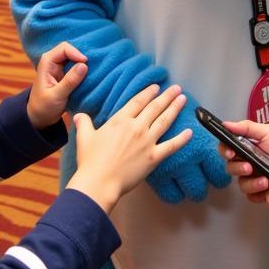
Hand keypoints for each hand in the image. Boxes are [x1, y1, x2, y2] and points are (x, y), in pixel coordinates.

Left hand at [27, 42, 87, 129]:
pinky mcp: (67, 74)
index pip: (64, 48)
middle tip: (94, 65)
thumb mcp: (56, 95)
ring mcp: (61, 67)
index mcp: (47, 62)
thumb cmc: (43, 107)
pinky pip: (78, 66)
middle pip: (72, 50)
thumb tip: (84, 65)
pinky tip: (92, 75)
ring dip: (84, 63)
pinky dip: (85, 69)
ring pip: (76, 58)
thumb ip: (70, 81)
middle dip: (82, 56)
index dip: (76, 53)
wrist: (40, 118)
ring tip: (95, 69)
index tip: (86, 63)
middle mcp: (54, 61)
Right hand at [67, 85, 191, 212]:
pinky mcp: (154, 157)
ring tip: (183, 99)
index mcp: (120, 120)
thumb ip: (84, 123)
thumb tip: (78, 115)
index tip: (156, 86)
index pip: (138, 101)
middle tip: (176, 88)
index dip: (148, 92)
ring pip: (165, 120)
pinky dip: (182, 138)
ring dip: (175, 108)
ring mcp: (147, 141)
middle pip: (155, 107)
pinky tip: (190, 131)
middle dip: (167, 96)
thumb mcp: (84, 138)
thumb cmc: (90, 161)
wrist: (99, 182)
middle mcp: (136, 127)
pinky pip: (172, 146)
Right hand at [219, 118, 268, 202]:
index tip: (231, 152)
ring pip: (240, 183)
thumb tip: (226, 124)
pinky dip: (257, 193)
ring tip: (264, 180)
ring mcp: (254, 178)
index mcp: (248, 146)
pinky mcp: (262, 193)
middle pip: (231, 167)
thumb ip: (247, 127)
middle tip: (249, 167)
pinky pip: (250, 196)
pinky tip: (266, 189)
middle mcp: (249, 162)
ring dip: (250, 183)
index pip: (227, 147)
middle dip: (238, 168)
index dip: (225, 150)